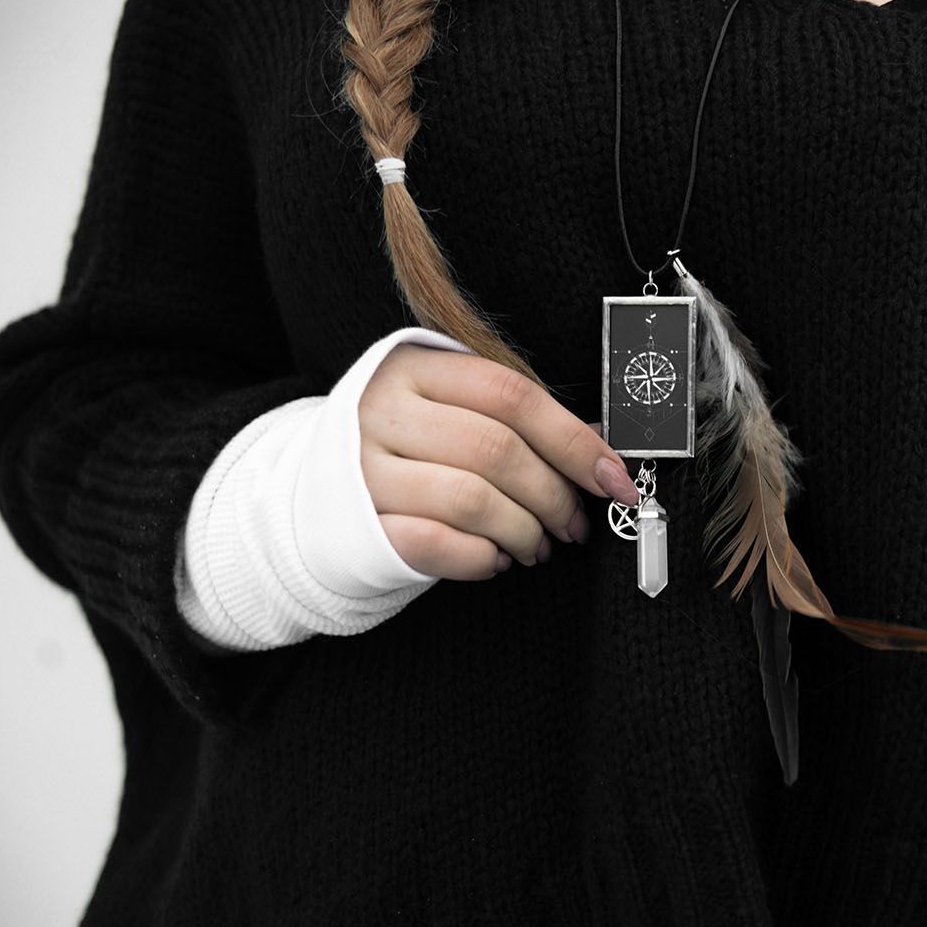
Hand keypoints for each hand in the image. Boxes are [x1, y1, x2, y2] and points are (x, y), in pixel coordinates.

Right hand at [358, 344, 642, 579]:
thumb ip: (517, 421)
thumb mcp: (451, 412)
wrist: (312, 494)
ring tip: (538, 545)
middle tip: (576, 524)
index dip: (573, 440)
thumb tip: (600, 451)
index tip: (614, 479)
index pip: (511, 394)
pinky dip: (481, 558)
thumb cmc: (406, 450)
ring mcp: (364, 470)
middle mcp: (382, 412)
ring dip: (524, 531)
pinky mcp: (358, 525)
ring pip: (471, 500)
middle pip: (497, 449)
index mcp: (413, 367)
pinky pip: (436, 544)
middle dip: (554, 495)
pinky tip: (495, 559)